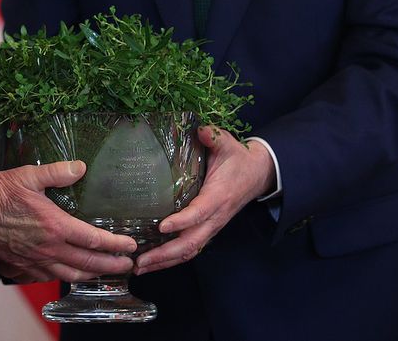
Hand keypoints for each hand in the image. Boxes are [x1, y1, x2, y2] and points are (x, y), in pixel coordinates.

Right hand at [0, 161, 137, 282]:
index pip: (94, 240)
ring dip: (92, 275)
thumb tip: (81, 167)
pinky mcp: (25, 266)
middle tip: (128, 265)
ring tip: (105, 272)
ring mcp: (37, 260)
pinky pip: (51, 277)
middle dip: (112, 265)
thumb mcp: (31, 175)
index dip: (116, 244)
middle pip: (88, 263)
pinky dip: (67, 277)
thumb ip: (59, 172)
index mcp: (56, 226)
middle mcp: (50, 247)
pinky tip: (72, 273)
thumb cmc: (1, 192)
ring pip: (71, 275)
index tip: (130, 246)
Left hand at [133, 129, 275, 275]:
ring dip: (165, 261)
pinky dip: (172, 259)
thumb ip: (214, 138)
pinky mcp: (208, 229)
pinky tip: (154, 262)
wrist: (257, 174)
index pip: (199, 212)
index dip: (181, 221)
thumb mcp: (228, 144)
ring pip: (190, 251)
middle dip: (165, 254)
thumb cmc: (238, 159)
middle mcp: (215, 217)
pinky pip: (191, 249)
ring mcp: (212, 226)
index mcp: (218, 196)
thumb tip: (201, 130)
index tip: (161, 227)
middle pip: (191, 242)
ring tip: (141, 267)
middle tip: (140, 260)